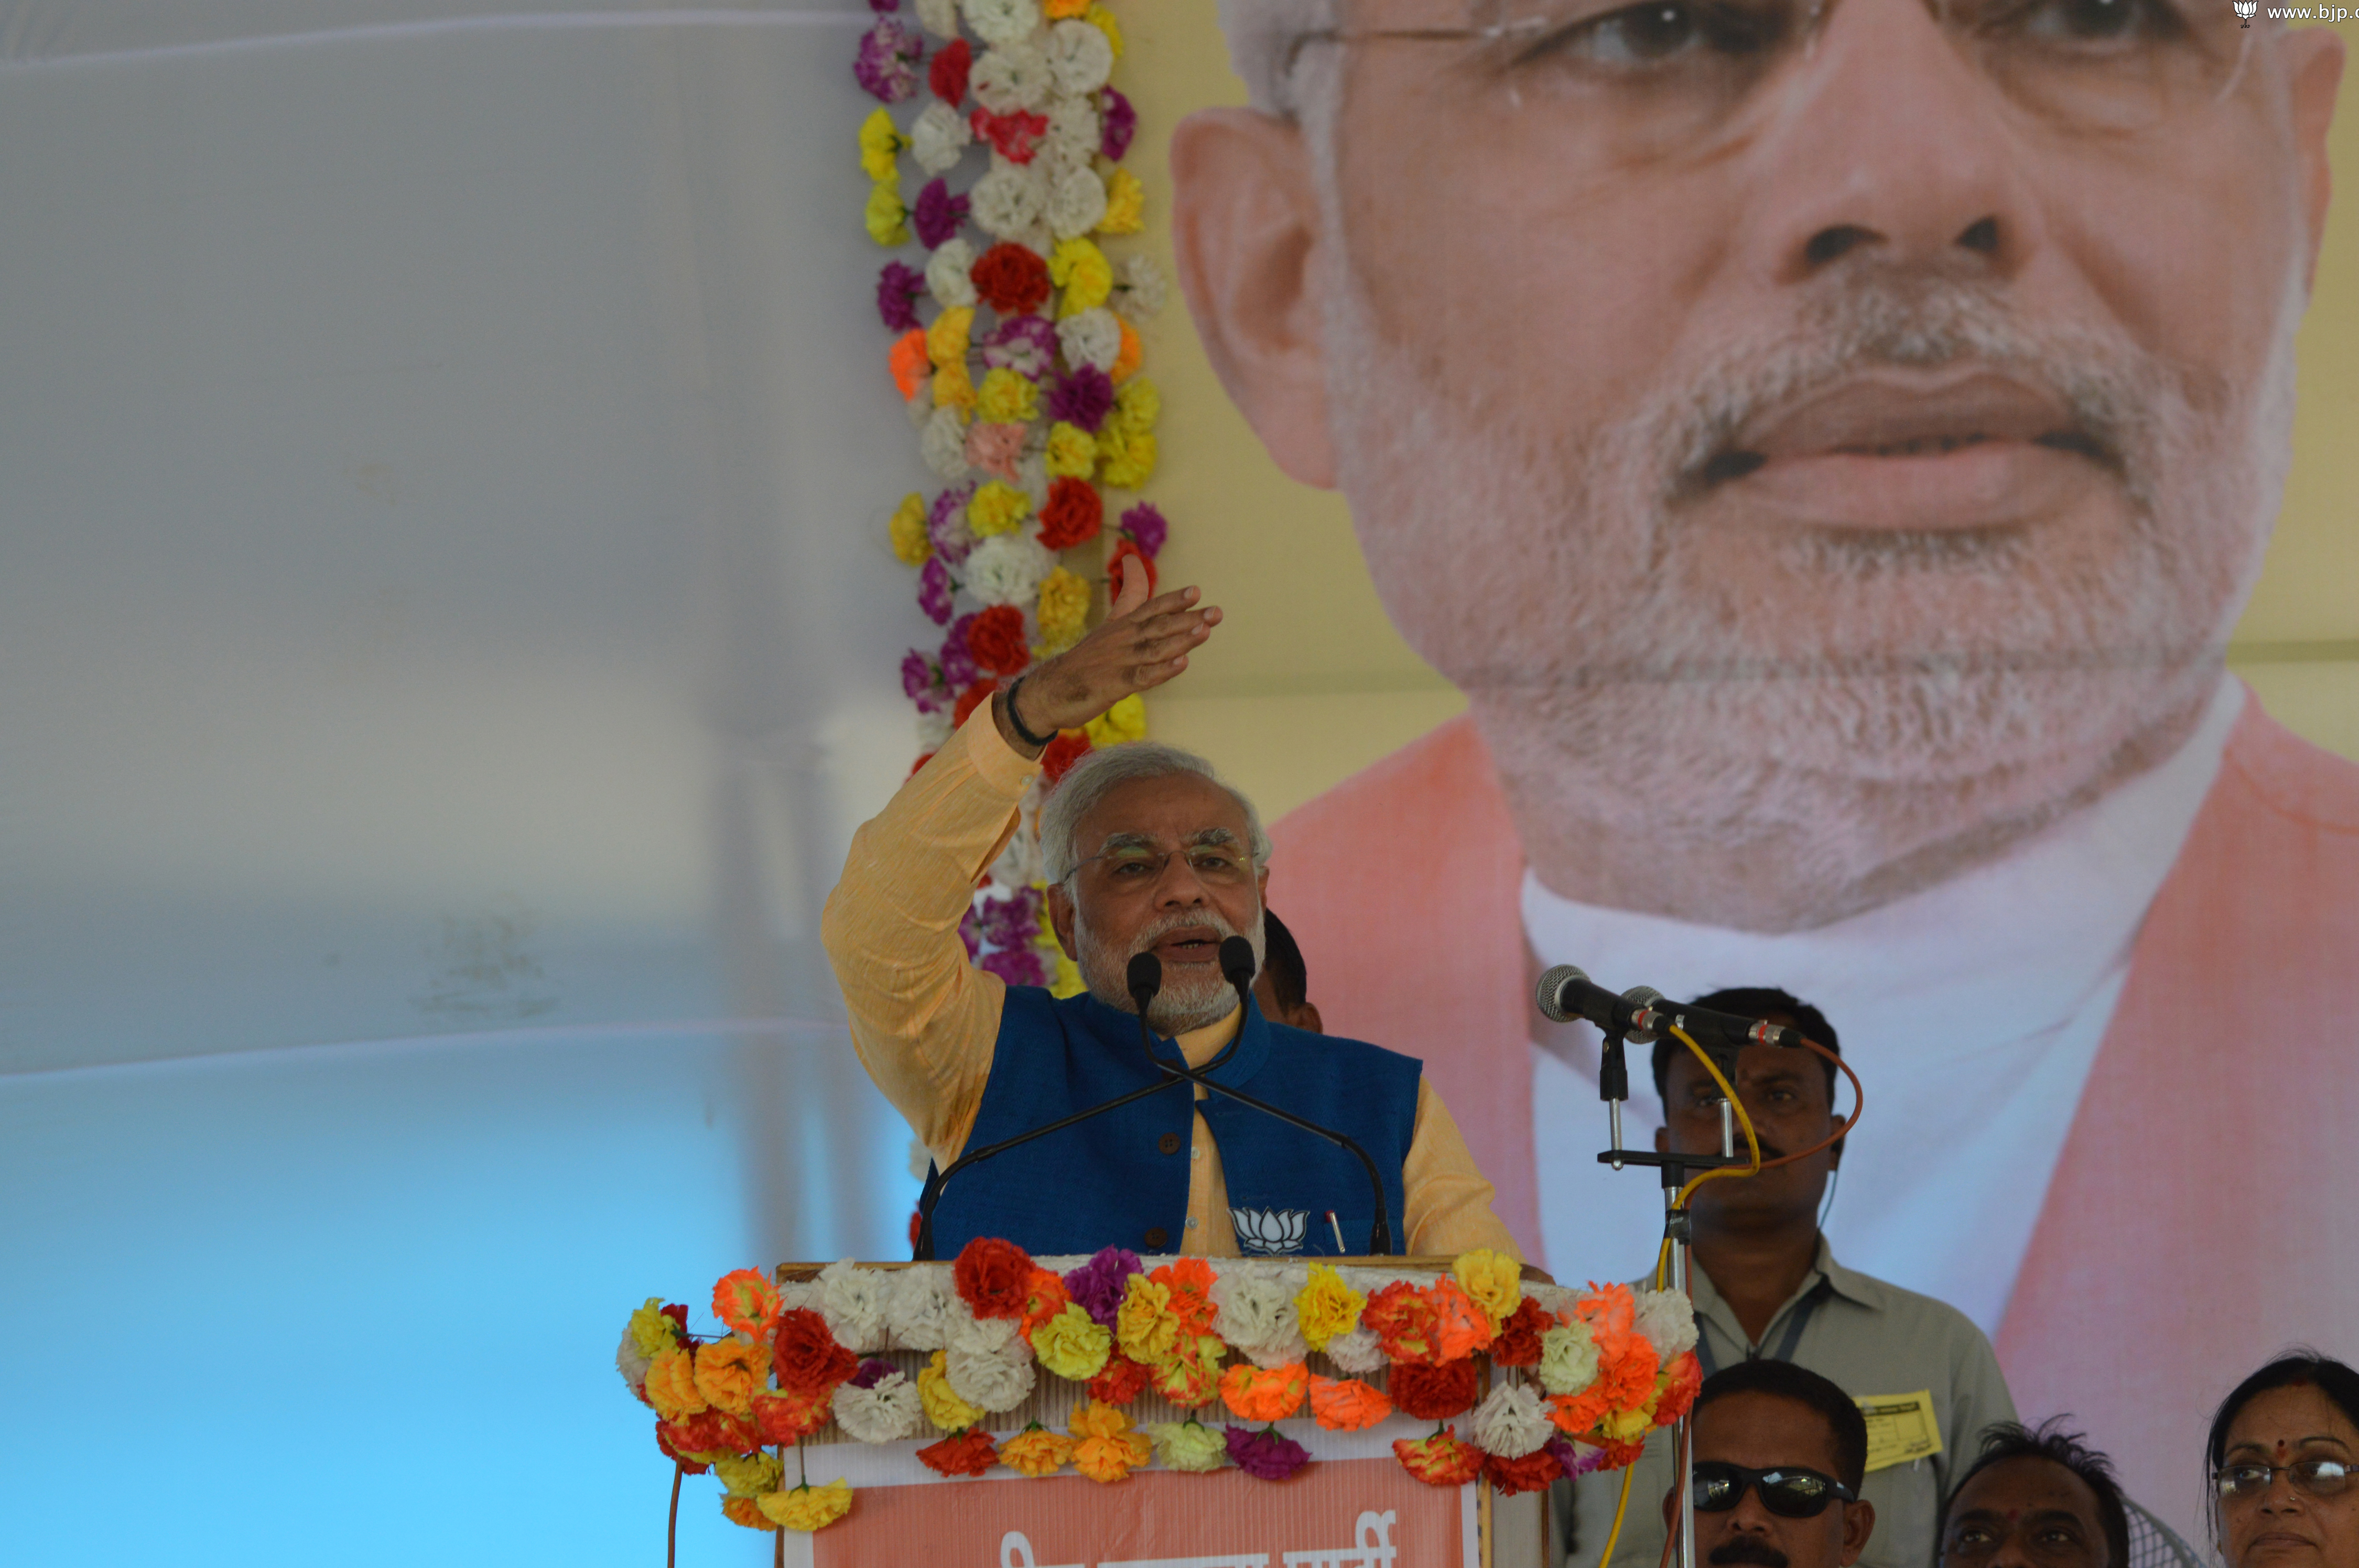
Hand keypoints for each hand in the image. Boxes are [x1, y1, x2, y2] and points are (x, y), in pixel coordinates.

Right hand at [997, 570, 1221, 756]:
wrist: (1052, 688)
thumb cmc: (1088, 656)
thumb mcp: (1110, 623)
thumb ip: (1129, 596)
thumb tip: (1134, 560)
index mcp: (1123, 625)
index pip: (1151, 608)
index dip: (1174, 600)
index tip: (1197, 591)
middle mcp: (1123, 640)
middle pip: (1159, 626)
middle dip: (1189, 618)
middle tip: (1216, 613)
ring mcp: (1120, 662)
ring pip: (1155, 649)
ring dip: (1181, 640)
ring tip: (1205, 631)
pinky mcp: (1115, 685)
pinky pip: (1143, 676)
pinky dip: (1163, 670)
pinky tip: (1182, 664)